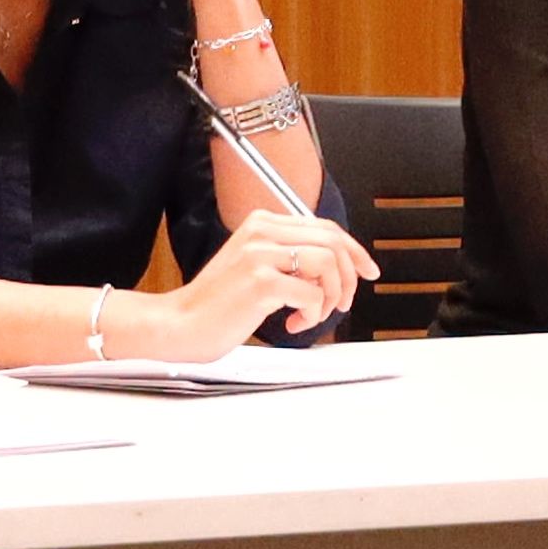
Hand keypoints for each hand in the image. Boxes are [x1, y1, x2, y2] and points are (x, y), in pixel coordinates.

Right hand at [139, 201, 377, 355]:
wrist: (180, 325)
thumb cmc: (216, 305)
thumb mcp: (255, 267)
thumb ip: (290, 259)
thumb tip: (336, 268)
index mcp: (261, 223)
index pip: (325, 227)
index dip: (354, 251)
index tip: (367, 271)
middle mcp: (261, 231)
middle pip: (333, 241)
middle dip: (349, 276)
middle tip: (342, 303)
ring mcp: (260, 254)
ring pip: (328, 264)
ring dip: (331, 297)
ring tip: (312, 315)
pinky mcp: (261, 282)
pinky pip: (312, 294)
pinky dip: (313, 314)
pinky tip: (294, 323)